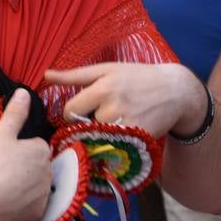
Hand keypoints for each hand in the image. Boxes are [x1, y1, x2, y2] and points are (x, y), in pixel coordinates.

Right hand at [0, 88, 53, 220]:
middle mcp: (49, 171)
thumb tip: (24, 91)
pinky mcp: (40, 213)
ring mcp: (46, 193)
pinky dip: (24, 205)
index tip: (6, 156)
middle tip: (4, 171)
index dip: (20, 150)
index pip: (34, 146)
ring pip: (36, 186)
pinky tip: (9, 204)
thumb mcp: (2, 134)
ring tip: (5, 189)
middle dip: (25, 168)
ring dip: (25, 186)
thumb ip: (15, 113)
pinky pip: (33, 206)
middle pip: (37, 166)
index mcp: (41, 150)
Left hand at [49, 61, 205, 138]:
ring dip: (100, 139)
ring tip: (111, 129)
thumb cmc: (137, 77)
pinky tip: (123, 137)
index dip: (72, 115)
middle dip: (86, 128)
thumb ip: (75, 75)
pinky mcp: (139, 141)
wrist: (175, 91)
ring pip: (98, 142)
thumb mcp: (107, 69)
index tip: (81, 114)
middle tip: (98, 121)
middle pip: (83, 129)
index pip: (70, 112)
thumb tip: (46, 74)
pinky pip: (116, 151)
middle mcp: (113, 108)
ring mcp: (127, 126)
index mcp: (101, 88)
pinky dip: (115, 147)